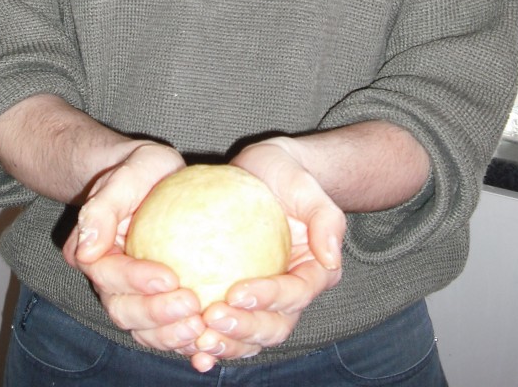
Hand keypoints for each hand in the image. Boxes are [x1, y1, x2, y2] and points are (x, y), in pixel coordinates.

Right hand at [62, 143, 208, 358]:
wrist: (153, 178)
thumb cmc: (139, 170)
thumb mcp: (125, 175)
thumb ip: (102, 208)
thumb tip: (86, 250)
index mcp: (93, 252)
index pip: (109, 274)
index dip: (136, 281)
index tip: (170, 277)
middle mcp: (107, 279)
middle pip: (122, 309)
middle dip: (156, 315)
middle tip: (192, 307)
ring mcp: (129, 294)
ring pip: (140, 327)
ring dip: (169, 334)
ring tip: (201, 327)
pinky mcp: (153, 300)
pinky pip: (162, 328)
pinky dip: (180, 337)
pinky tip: (207, 338)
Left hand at [186, 139, 345, 371]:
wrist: (263, 172)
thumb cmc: (286, 174)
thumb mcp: (305, 185)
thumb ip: (325, 219)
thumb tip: (330, 259)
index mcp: (313, 271)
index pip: (296, 294)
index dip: (270, 299)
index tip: (237, 292)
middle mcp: (292, 293)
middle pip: (274, 326)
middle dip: (246, 329)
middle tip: (212, 318)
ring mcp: (265, 300)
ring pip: (251, 337)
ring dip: (228, 344)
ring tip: (199, 337)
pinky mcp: (239, 299)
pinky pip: (227, 326)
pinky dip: (211, 342)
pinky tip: (187, 345)